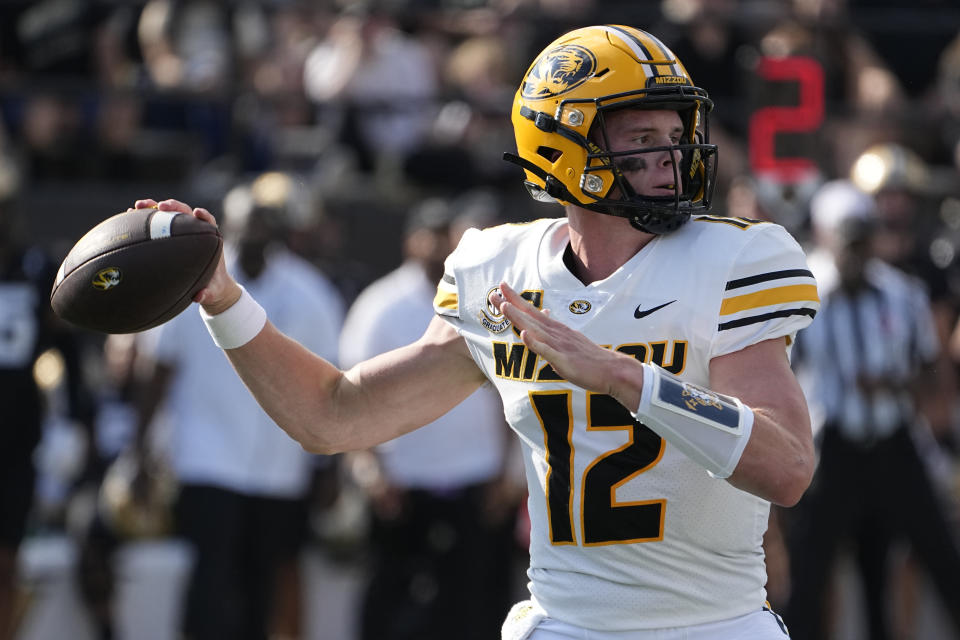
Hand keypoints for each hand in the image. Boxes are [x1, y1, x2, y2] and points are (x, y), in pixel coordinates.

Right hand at [133, 198, 241, 313]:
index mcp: (209, 241)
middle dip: (173, 206)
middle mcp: (195, 231)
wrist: (207, 287)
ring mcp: (180, 231)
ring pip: (168, 215)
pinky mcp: (168, 235)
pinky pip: (156, 224)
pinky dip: (145, 219)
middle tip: (161, 206)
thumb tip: (199, 296)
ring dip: (154, 207)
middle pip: (185, 212)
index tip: (197, 213)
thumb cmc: (211, 287)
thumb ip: (207, 293)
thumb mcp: (211, 292)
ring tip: (138, 206)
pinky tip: (129, 216)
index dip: (203, 216)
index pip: (208, 222)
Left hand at [492, 282, 643, 408]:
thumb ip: (554, 333)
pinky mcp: (564, 360)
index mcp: (556, 330)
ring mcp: (559, 346)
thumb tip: (543, 319)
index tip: (501, 288)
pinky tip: (525, 335)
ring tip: (504, 306)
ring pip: (535, 330)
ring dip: (519, 318)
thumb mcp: (569, 341)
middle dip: (511, 304)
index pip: (532, 312)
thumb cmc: (590, 358)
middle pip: (530, 317)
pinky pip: (547, 351)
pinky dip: (535, 343)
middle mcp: (556, 333)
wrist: (612, 370)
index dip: (516, 300)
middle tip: (494, 292)